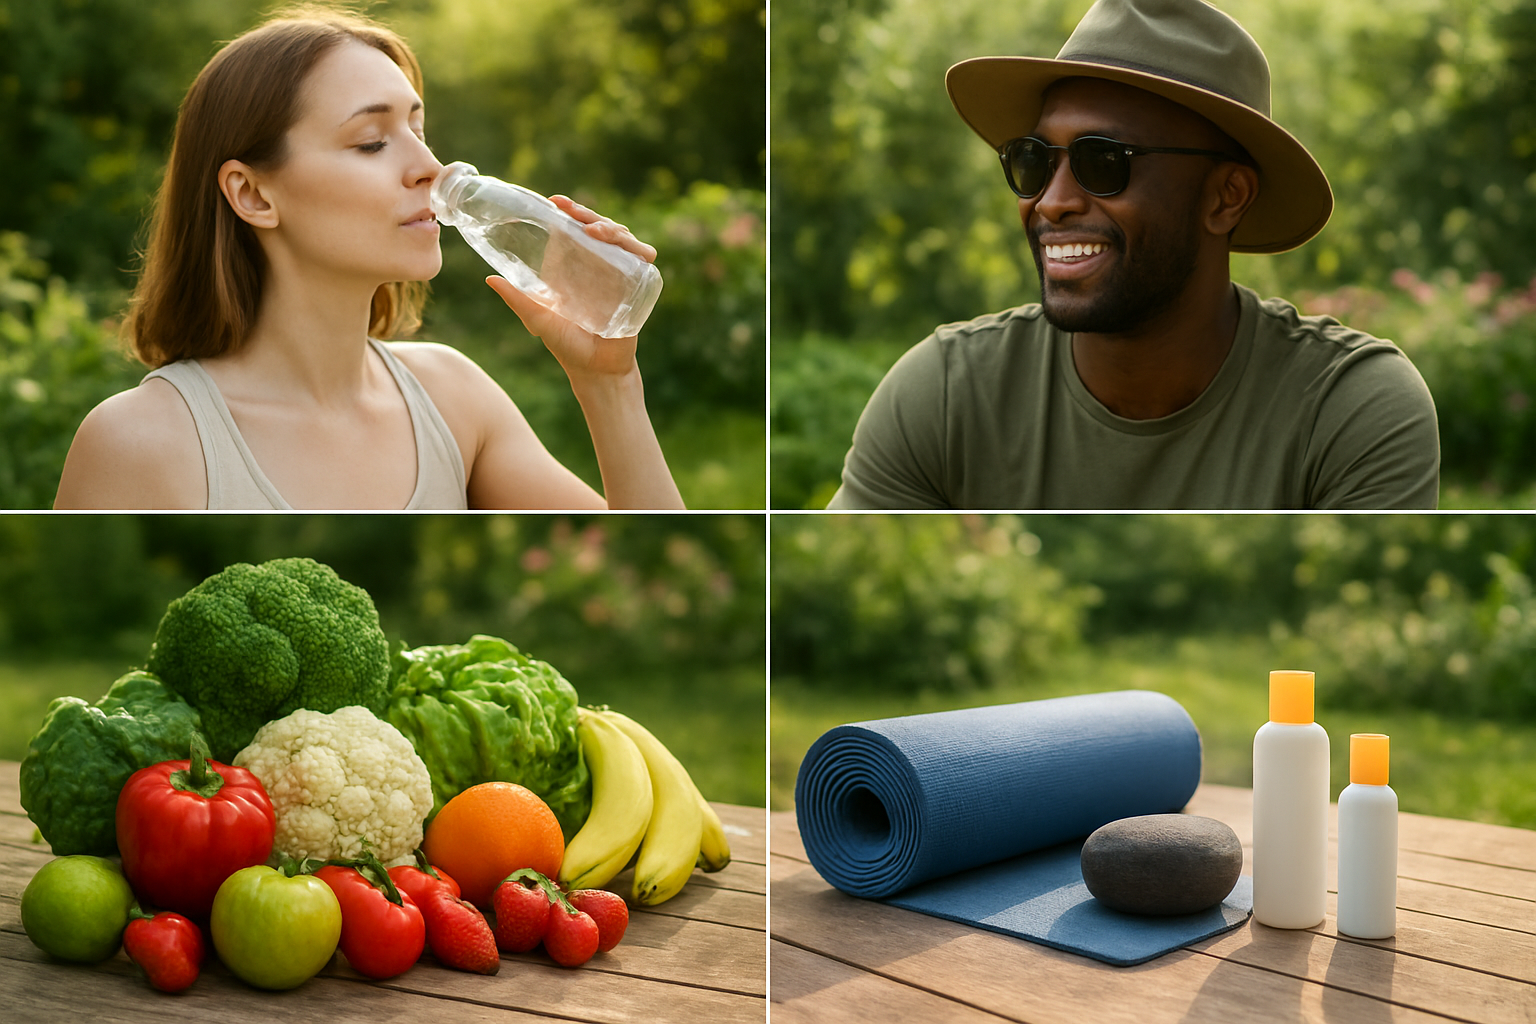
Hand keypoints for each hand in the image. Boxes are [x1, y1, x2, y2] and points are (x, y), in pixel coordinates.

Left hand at [486, 197, 656, 381]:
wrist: (596, 370)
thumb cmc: (567, 346)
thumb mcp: (538, 317)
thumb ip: (517, 298)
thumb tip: (489, 278)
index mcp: (575, 266)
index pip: (576, 228)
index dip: (569, 211)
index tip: (555, 202)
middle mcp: (599, 265)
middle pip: (600, 226)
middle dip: (587, 213)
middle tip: (570, 211)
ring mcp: (621, 273)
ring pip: (622, 236)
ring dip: (611, 227)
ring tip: (593, 231)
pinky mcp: (639, 285)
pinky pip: (644, 257)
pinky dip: (636, 247)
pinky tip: (622, 247)